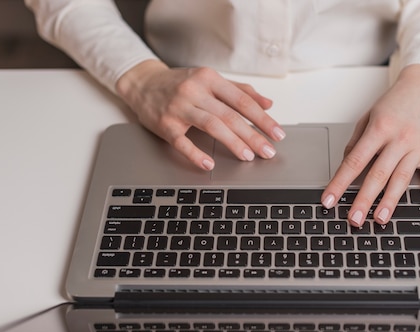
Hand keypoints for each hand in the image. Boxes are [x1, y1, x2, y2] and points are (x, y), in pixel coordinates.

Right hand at [115, 60, 285, 169]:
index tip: (277, 133)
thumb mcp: (210, 80)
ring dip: (233, 142)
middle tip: (268, 151)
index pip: (242, 101)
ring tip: (248, 156)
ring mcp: (179, 107)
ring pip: (211, 125)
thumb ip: (239, 91)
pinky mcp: (165, 124)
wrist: (142, 82)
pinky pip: (182, 142)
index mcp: (209, 79)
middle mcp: (195, 91)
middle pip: (230, 116)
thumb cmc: (180, 83)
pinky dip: (196, 154)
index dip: (262, 119)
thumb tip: (268, 103)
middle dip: (253, 135)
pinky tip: (209, 164)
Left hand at [321, 64, 419, 224]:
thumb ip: (356, 143)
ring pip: (402, 178)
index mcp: (378, 129)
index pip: (354, 162)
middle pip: (378, 174)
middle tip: (354, 220)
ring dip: (391, 201)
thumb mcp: (369, 117)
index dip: (339, 183)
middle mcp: (398, 138)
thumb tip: (345, 167)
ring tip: (380, 220)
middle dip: (364, 200)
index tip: (328, 200)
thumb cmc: (395, 103)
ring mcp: (418, 146)